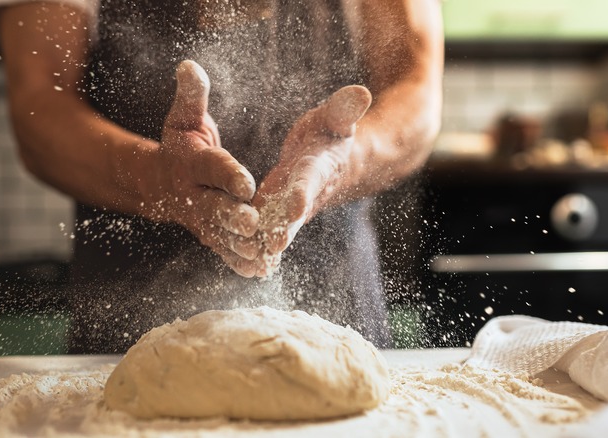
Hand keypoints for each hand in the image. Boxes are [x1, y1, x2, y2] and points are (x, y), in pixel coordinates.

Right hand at [135, 60, 260, 275]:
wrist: (159, 183)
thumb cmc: (181, 145)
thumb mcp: (184, 118)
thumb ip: (191, 96)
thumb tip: (189, 65)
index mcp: (192, 163)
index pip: (211, 168)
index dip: (228, 174)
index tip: (246, 181)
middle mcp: (194, 195)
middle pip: (214, 207)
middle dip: (232, 216)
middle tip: (253, 223)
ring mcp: (200, 219)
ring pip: (220, 235)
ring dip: (239, 246)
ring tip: (261, 254)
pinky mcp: (208, 235)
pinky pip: (222, 250)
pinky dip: (237, 261)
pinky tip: (258, 271)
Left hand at [248, 85, 372, 276]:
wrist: (336, 161)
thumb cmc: (331, 133)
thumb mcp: (336, 118)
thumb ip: (344, 108)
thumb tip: (362, 92)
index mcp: (319, 167)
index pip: (310, 180)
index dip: (303, 192)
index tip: (294, 205)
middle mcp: (307, 192)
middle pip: (295, 213)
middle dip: (284, 229)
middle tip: (272, 246)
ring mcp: (292, 207)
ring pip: (280, 228)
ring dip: (267, 244)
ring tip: (252, 262)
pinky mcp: (278, 213)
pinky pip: (269, 231)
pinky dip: (259, 247)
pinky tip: (245, 265)